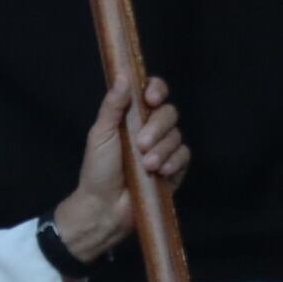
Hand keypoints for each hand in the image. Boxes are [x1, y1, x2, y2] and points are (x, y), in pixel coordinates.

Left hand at [53, 75, 190, 266]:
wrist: (105, 206)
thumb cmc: (98, 169)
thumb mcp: (101, 134)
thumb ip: (113, 106)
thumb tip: (122, 74)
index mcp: (132, 116)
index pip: (152, 92)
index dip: (156, 90)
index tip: (150, 98)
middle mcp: (150, 128)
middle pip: (168, 112)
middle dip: (157, 127)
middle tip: (140, 144)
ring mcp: (163, 148)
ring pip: (177, 135)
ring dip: (162, 149)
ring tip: (146, 165)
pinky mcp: (174, 168)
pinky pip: (184, 156)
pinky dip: (174, 161)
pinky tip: (160, 172)